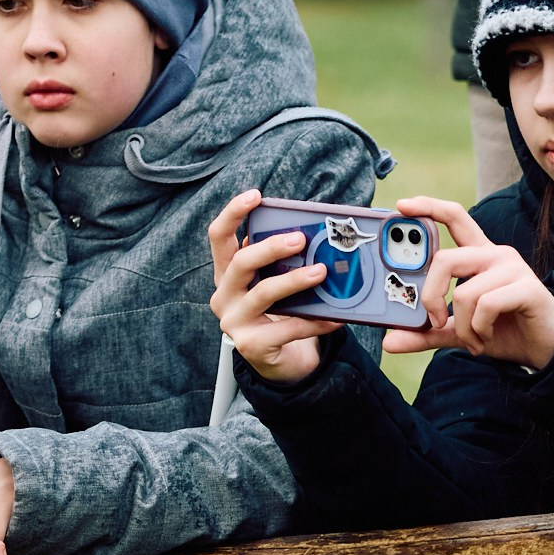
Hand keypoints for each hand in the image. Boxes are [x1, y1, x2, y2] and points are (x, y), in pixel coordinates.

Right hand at [207, 189, 328, 386]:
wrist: (278, 359)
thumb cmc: (278, 312)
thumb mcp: (274, 281)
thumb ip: (281, 261)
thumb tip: (313, 233)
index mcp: (226, 273)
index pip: (218, 237)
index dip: (233, 213)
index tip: (255, 195)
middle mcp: (223, 295)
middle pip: (240, 263)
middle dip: (270, 248)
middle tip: (300, 239)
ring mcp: (234, 322)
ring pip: (263, 293)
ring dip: (294, 281)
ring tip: (321, 272)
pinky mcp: (251, 346)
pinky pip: (286, 328)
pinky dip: (314, 321)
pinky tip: (335, 317)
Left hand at [379, 195, 553, 373]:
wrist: (546, 348)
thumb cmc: (504, 331)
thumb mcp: (458, 332)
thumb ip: (427, 333)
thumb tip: (390, 342)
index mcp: (478, 256)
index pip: (454, 217)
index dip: (428, 208)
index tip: (401, 207)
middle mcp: (495, 254)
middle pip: (445, 259)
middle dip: (430, 296)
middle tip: (435, 322)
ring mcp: (512, 268)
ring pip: (464, 292)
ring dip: (462, 326)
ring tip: (474, 340)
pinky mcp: (527, 286)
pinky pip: (486, 306)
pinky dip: (479, 330)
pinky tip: (487, 338)